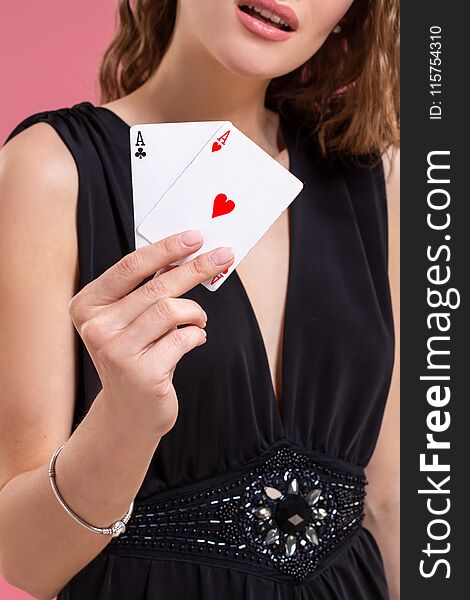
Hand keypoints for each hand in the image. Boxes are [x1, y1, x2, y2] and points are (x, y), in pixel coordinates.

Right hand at [68, 230, 233, 436]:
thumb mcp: (129, 320)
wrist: (129, 412)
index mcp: (88, 305)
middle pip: (157, 286)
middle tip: (223, 256)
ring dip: (195, 311)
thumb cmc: (134, 355)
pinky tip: (194, 340)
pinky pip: (184, 339)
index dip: (166, 248)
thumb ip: (146, 288)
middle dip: (195, 268)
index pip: (131, 266)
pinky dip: (197, 335)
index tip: (195, 237)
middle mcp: (96, 328)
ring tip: (199, 319)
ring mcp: (117, 352)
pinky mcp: (142, 374)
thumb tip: (185, 253)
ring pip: (171, 310)